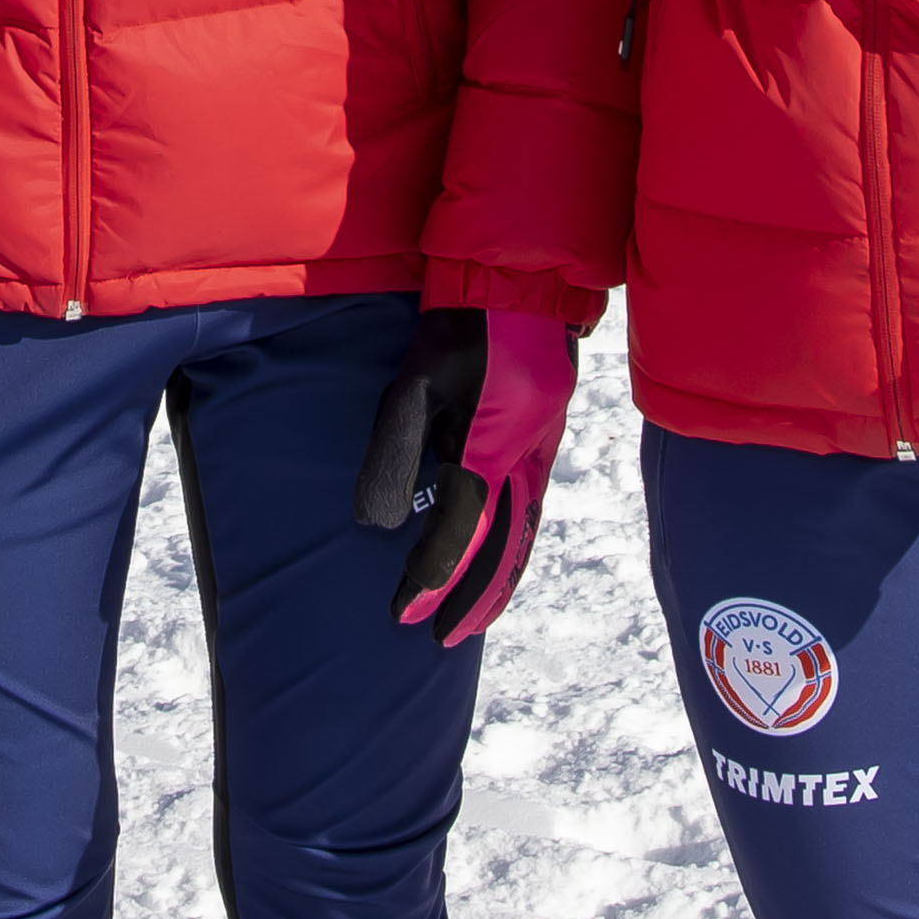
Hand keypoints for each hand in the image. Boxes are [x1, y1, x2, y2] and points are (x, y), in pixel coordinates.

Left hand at [350, 306, 579, 643]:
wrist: (521, 280)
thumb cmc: (461, 326)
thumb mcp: (413, 382)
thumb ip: (393, 452)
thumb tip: (375, 524)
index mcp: (492, 449)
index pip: (460, 534)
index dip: (431, 578)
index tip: (403, 612)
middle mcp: (526, 460)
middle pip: (503, 548)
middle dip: (472, 598)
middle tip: (441, 639)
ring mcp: (542, 451)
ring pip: (524, 534)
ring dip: (497, 580)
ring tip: (471, 617)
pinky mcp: (544, 441)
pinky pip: (530, 510)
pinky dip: (513, 546)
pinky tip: (497, 555)